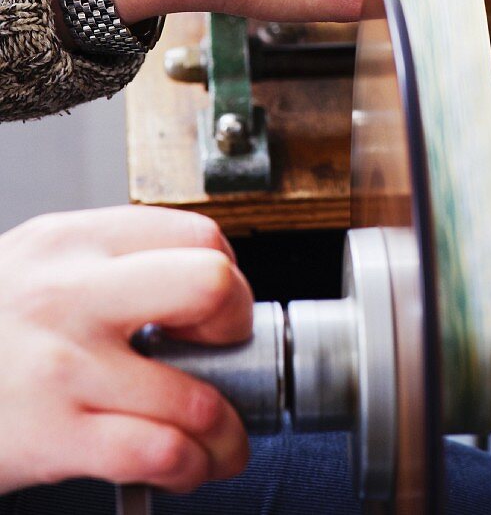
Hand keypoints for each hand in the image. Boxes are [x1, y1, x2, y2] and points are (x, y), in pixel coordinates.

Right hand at [0, 207, 251, 493]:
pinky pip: (157, 452)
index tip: (217, 307)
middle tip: (225, 350)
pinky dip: (192, 467)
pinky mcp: (56, 434)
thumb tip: (203, 286)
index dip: (227, 274)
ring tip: (223, 440)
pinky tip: (189, 466)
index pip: (198, 235)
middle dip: (237, 324)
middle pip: (209, 284)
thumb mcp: (41, 262)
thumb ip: (113, 262)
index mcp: (77, 240)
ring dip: (227, 431)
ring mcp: (66, 365)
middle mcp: (74, 292)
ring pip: (195, 395)